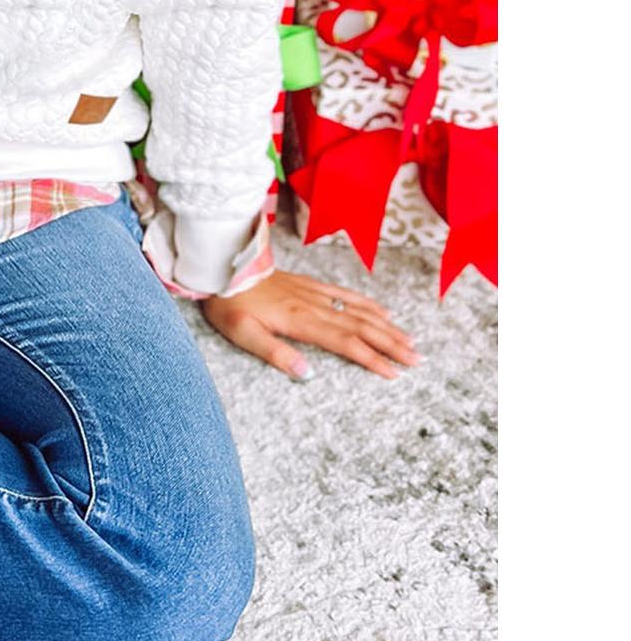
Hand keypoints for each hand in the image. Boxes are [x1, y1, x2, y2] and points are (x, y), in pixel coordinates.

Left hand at [200, 269, 421, 381]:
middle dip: (391, 345)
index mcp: (300, 322)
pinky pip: (345, 294)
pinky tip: (383, 313)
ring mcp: (314, 293)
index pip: (345, 344)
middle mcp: (314, 306)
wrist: (223, 267)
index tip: (395, 374)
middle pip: (361, 328)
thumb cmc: (229, 304)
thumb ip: (274, 353)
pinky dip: (367, 304)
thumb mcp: (243, 334)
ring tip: (410, 342)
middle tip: (418, 360)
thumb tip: (306, 373)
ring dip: (386, 327)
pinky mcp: (309, 285)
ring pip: (359, 311)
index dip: (372, 359)